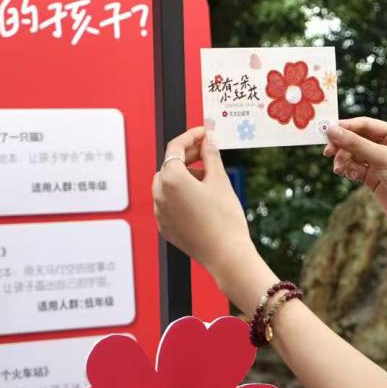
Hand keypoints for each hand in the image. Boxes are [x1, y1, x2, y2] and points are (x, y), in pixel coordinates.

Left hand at [153, 126, 255, 277]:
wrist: (226, 255)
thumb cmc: (224, 218)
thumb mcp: (220, 180)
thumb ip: (210, 154)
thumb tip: (208, 138)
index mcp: (171, 179)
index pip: (176, 147)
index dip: (192, 136)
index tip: (205, 132)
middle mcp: (159, 195)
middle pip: (170, 165)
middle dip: (188, 156)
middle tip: (208, 152)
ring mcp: (160, 213)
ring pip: (168, 185)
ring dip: (184, 176)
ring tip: (209, 179)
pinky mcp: (165, 227)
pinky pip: (169, 203)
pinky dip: (181, 195)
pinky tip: (201, 199)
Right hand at [324, 118, 386, 243]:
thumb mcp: (382, 159)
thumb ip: (356, 144)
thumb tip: (332, 130)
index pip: (364, 124)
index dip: (345, 127)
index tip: (326, 132)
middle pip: (356, 139)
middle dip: (342, 146)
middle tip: (328, 153)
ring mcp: (380, 162)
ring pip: (353, 154)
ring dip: (343, 160)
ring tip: (338, 169)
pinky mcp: (374, 178)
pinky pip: (355, 168)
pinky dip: (349, 170)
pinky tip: (349, 176)